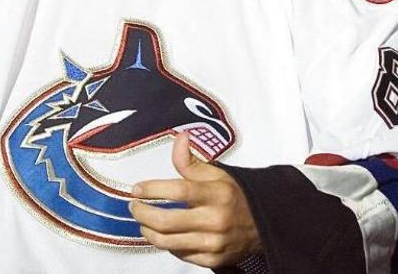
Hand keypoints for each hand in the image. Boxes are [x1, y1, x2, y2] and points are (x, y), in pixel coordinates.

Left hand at [129, 132, 262, 267]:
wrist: (263, 225)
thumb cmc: (235, 197)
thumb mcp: (217, 175)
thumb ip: (191, 162)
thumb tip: (180, 138)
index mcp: (218, 194)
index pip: (179, 191)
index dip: (153, 190)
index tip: (137, 189)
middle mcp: (216, 219)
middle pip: (166, 221)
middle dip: (142, 214)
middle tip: (135, 207)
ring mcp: (213, 242)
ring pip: (167, 241)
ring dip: (148, 231)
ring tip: (144, 222)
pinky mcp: (212, 259)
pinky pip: (179, 254)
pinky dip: (167, 244)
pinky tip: (165, 235)